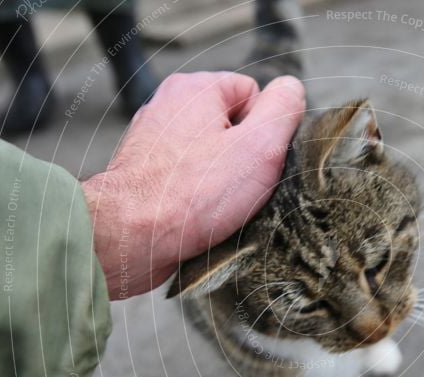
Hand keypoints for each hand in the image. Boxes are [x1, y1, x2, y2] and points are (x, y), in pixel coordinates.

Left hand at [81, 71, 305, 299]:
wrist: (131, 240)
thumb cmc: (192, 195)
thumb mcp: (259, 147)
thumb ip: (283, 110)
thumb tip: (291, 91)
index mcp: (194, 90)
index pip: (253, 93)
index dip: (265, 130)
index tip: (258, 160)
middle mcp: (168, 109)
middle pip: (232, 127)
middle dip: (244, 159)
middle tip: (243, 188)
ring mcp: (153, 144)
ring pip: (211, 159)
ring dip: (224, 184)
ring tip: (221, 207)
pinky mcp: (147, 179)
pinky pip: (190, 183)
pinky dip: (201, 201)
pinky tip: (202, 219)